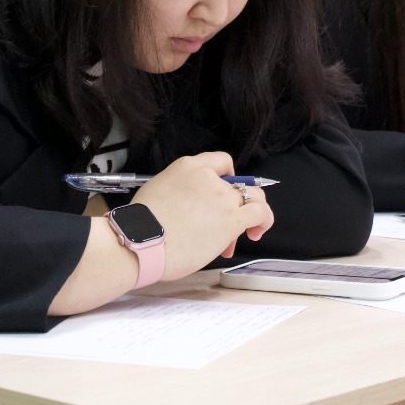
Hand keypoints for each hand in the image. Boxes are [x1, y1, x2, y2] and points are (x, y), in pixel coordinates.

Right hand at [131, 152, 274, 278]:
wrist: (142, 242)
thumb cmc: (142, 226)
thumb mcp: (157, 190)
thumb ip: (179, 191)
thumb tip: (189, 208)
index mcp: (187, 167)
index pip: (221, 162)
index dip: (227, 178)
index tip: (225, 192)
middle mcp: (209, 178)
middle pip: (238, 183)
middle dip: (237, 202)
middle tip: (228, 221)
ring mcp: (222, 198)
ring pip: (254, 197)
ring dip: (254, 212)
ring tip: (248, 229)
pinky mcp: (232, 220)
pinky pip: (260, 213)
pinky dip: (263, 221)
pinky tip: (255, 233)